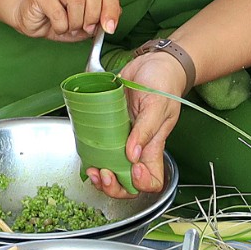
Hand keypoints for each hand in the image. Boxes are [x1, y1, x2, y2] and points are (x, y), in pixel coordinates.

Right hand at [6, 0, 117, 42]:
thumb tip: (111, 21)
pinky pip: (58, 12)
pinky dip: (62, 26)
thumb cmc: (61, 18)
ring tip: (70, 27)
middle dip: (94, 14)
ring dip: (76, 22)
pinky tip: (57, 26)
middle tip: (87, 28)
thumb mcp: (85, 21)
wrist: (31, 18)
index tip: (110, 27)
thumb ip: (100, 19)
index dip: (111, 8)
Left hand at [91, 51, 180, 198]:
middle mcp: (137, 147)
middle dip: (115, 187)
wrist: (152, 63)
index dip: (143, 183)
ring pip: (112, 170)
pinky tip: (87, 157)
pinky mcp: (109, 128)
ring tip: (94, 169)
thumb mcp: (158, 104)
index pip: (153, 179)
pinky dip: (92, 159)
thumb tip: (133, 155)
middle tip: (106, 173)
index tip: (134, 170)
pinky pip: (100, 150)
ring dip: (101, 177)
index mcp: (153, 146)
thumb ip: (146, 130)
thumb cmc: (163, 82)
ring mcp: (122, 139)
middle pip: (128, 182)